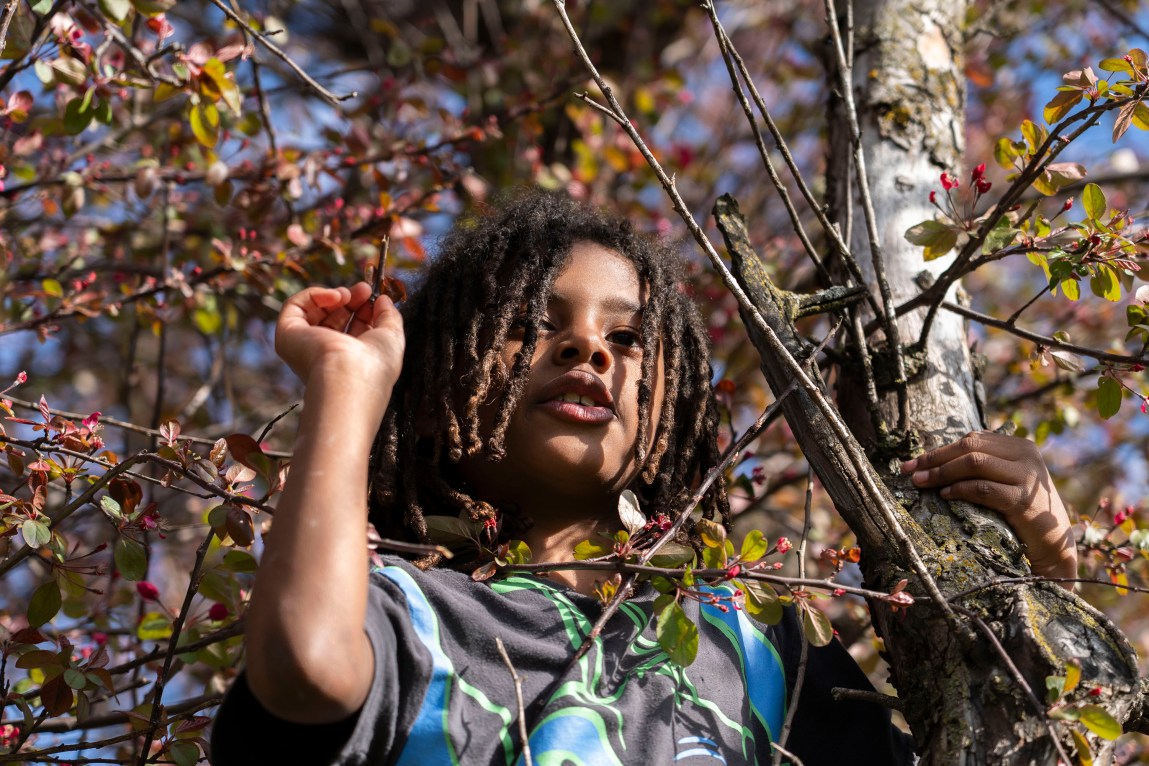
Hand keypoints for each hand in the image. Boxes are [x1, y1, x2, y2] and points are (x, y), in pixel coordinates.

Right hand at [275, 283, 404, 409]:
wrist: (351, 377)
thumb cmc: (375, 364)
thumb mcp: (392, 336)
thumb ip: (389, 316)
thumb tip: (383, 300)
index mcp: (350, 361)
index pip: (353, 329)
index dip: (364, 309)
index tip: (375, 297)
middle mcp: (326, 356)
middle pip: (334, 318)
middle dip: (351, 299)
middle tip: (364, 289)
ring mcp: (305, 347)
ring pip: (314, 311)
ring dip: (334, 295)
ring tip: (348, 294)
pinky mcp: (287, 336)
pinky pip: (294, 306)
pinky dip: (314, 295)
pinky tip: (335, 296)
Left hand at [901, 431, 1076, 584]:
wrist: (1053, 544)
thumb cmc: (1021, 512)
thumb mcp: (1004, 480)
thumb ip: (982, 466)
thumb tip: (932, 462)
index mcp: (1020, 446)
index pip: (973, 439)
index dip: (940, 449)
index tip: (913, 462)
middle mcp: (1026, 456)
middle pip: (970, 447)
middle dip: (935, 459)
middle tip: (909, 471)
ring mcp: (1027, 477)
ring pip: (974, 464)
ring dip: (941, 473)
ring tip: (920, 483)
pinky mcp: (1023, 500)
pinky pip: (983, 489)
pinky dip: (960, 489)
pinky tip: (944, 495)